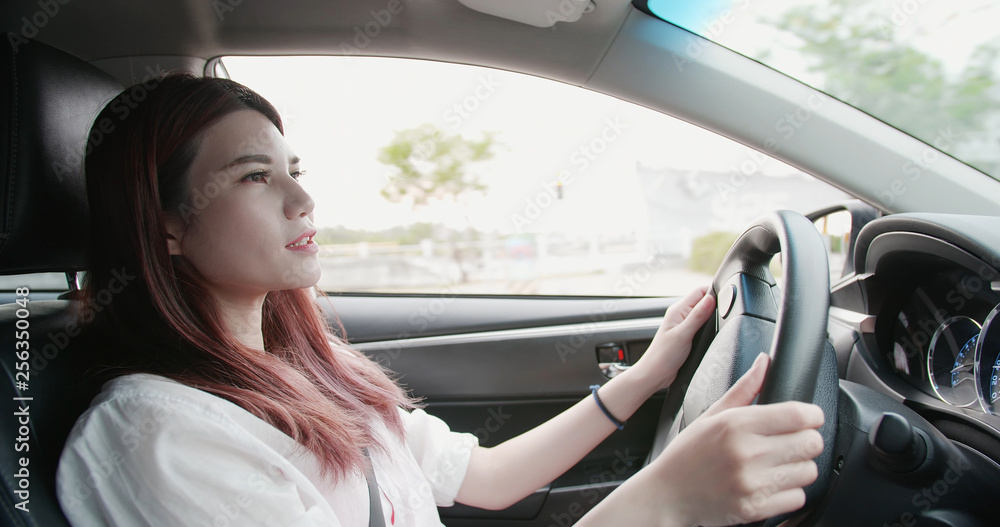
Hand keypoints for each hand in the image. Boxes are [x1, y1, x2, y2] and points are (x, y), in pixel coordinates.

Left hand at [632, 286, 715, 389]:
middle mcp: (681, 314)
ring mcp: (684, 325)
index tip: (726, 298)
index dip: (714, 292)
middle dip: (716, 304)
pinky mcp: (687, 335)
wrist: (656, 374)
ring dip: (712, 316)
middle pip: (703, 301)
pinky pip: (701, 325)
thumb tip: (711, 299)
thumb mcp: (683, 335)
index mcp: (678, 310)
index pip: (700, 291)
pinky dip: (709, 326)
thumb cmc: (663, 356)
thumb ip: (698, 316)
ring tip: (720, 323)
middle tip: (725, 313)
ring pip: (704, 313)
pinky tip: (712, 332)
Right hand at [643, 353, 823, 525]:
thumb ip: (744, 389)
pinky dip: (789, 492)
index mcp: (736, 425)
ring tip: (777, 464)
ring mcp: (752, 483)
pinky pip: (797, 498)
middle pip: (811, 443)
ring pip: (808, 471)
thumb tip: (764, 362)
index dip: (812, 415)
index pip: (798, 415)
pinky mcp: (755, 509)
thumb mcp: (711, 415)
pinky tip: (770, 484)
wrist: (667, 495)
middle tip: (791, 441)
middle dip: (807, 440)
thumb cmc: (688, 454)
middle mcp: (746, 453)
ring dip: (799, 467)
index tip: (810, 418)